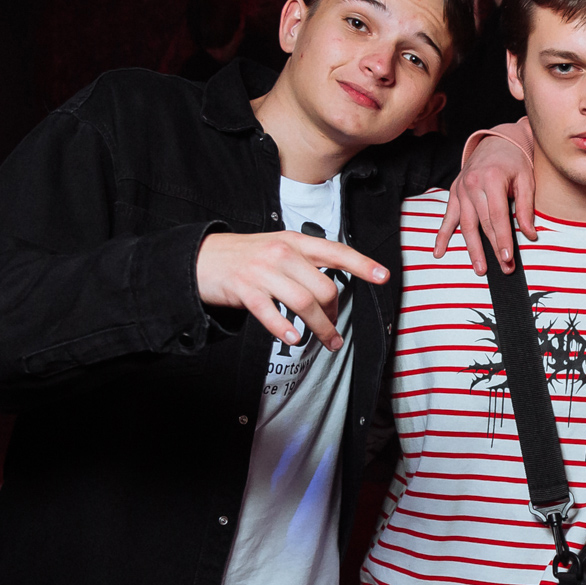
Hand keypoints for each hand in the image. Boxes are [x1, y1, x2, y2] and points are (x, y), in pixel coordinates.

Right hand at [195, 230, 386, 350]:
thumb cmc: (246, 257)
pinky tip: (294, 338)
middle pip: (324, 287)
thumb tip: (332, 289)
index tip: (383, 276)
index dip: (362, 264)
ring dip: (320, 328)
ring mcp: (262, 271)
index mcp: (295, 241)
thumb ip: (305, 262)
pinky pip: (271, 313)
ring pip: (304, 303)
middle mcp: (282, 253)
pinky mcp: (244, 289)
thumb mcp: (278, 247)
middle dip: (335, 314)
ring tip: (328, 342)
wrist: (201, 257)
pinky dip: (284, 328)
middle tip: (334, 329)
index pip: (336, 251)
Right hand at [434, 133, 534, 275]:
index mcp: (491, 179)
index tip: (507, 258)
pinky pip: (447, 216)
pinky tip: (439, 252)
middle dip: (492, 248)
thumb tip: (530, 234)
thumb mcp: (526, 179)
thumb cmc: (514, 161)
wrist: (496, 141)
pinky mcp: (454, 192)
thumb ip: (526, 207)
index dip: (503, 239)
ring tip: (480, 268)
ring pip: (465, 224)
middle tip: (503, 268)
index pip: (498, 216)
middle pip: (482, 223)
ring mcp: (460, 189)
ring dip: (472, 248)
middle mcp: (472, 184)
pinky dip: (442, 235)